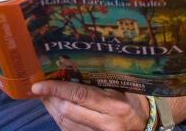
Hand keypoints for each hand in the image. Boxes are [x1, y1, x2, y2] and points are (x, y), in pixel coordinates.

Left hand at [32, 82, 149, 130]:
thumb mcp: (123, 85)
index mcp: (115, 106)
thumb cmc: (133, 99)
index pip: (79, 96)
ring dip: (52, 108)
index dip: (56, 89)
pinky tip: (56, 107)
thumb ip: (102, 76)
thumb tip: (72, 61)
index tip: (38, 85)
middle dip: (50, 98)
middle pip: (68, 111)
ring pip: (65, 123)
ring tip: (45, 95)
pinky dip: (59, 118)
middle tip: (40, 87)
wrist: (146, 124)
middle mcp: (106, 124)